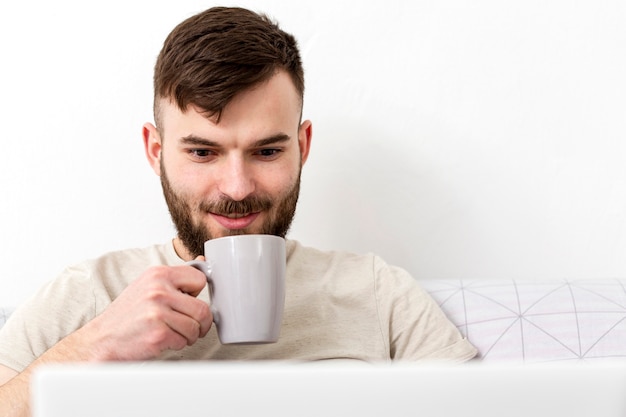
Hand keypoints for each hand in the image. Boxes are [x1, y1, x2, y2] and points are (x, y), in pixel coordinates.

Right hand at [76, 258, 212, 360]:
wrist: (101, 339)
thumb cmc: (127, 315)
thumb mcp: (148, 286)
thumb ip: (175, 278)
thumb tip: (203, 262)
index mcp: (158, 274)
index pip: (200, 279)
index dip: (196, 294)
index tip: (189, 302)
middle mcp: (158, 290)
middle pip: (203, 308)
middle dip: (200, 322)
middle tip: (190, 326)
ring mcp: (158, 312)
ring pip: (196, 327)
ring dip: (188, 336)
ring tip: (172, 333)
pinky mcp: (158, 333)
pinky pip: (183, 341)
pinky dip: (176, 345)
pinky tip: (162, 340)